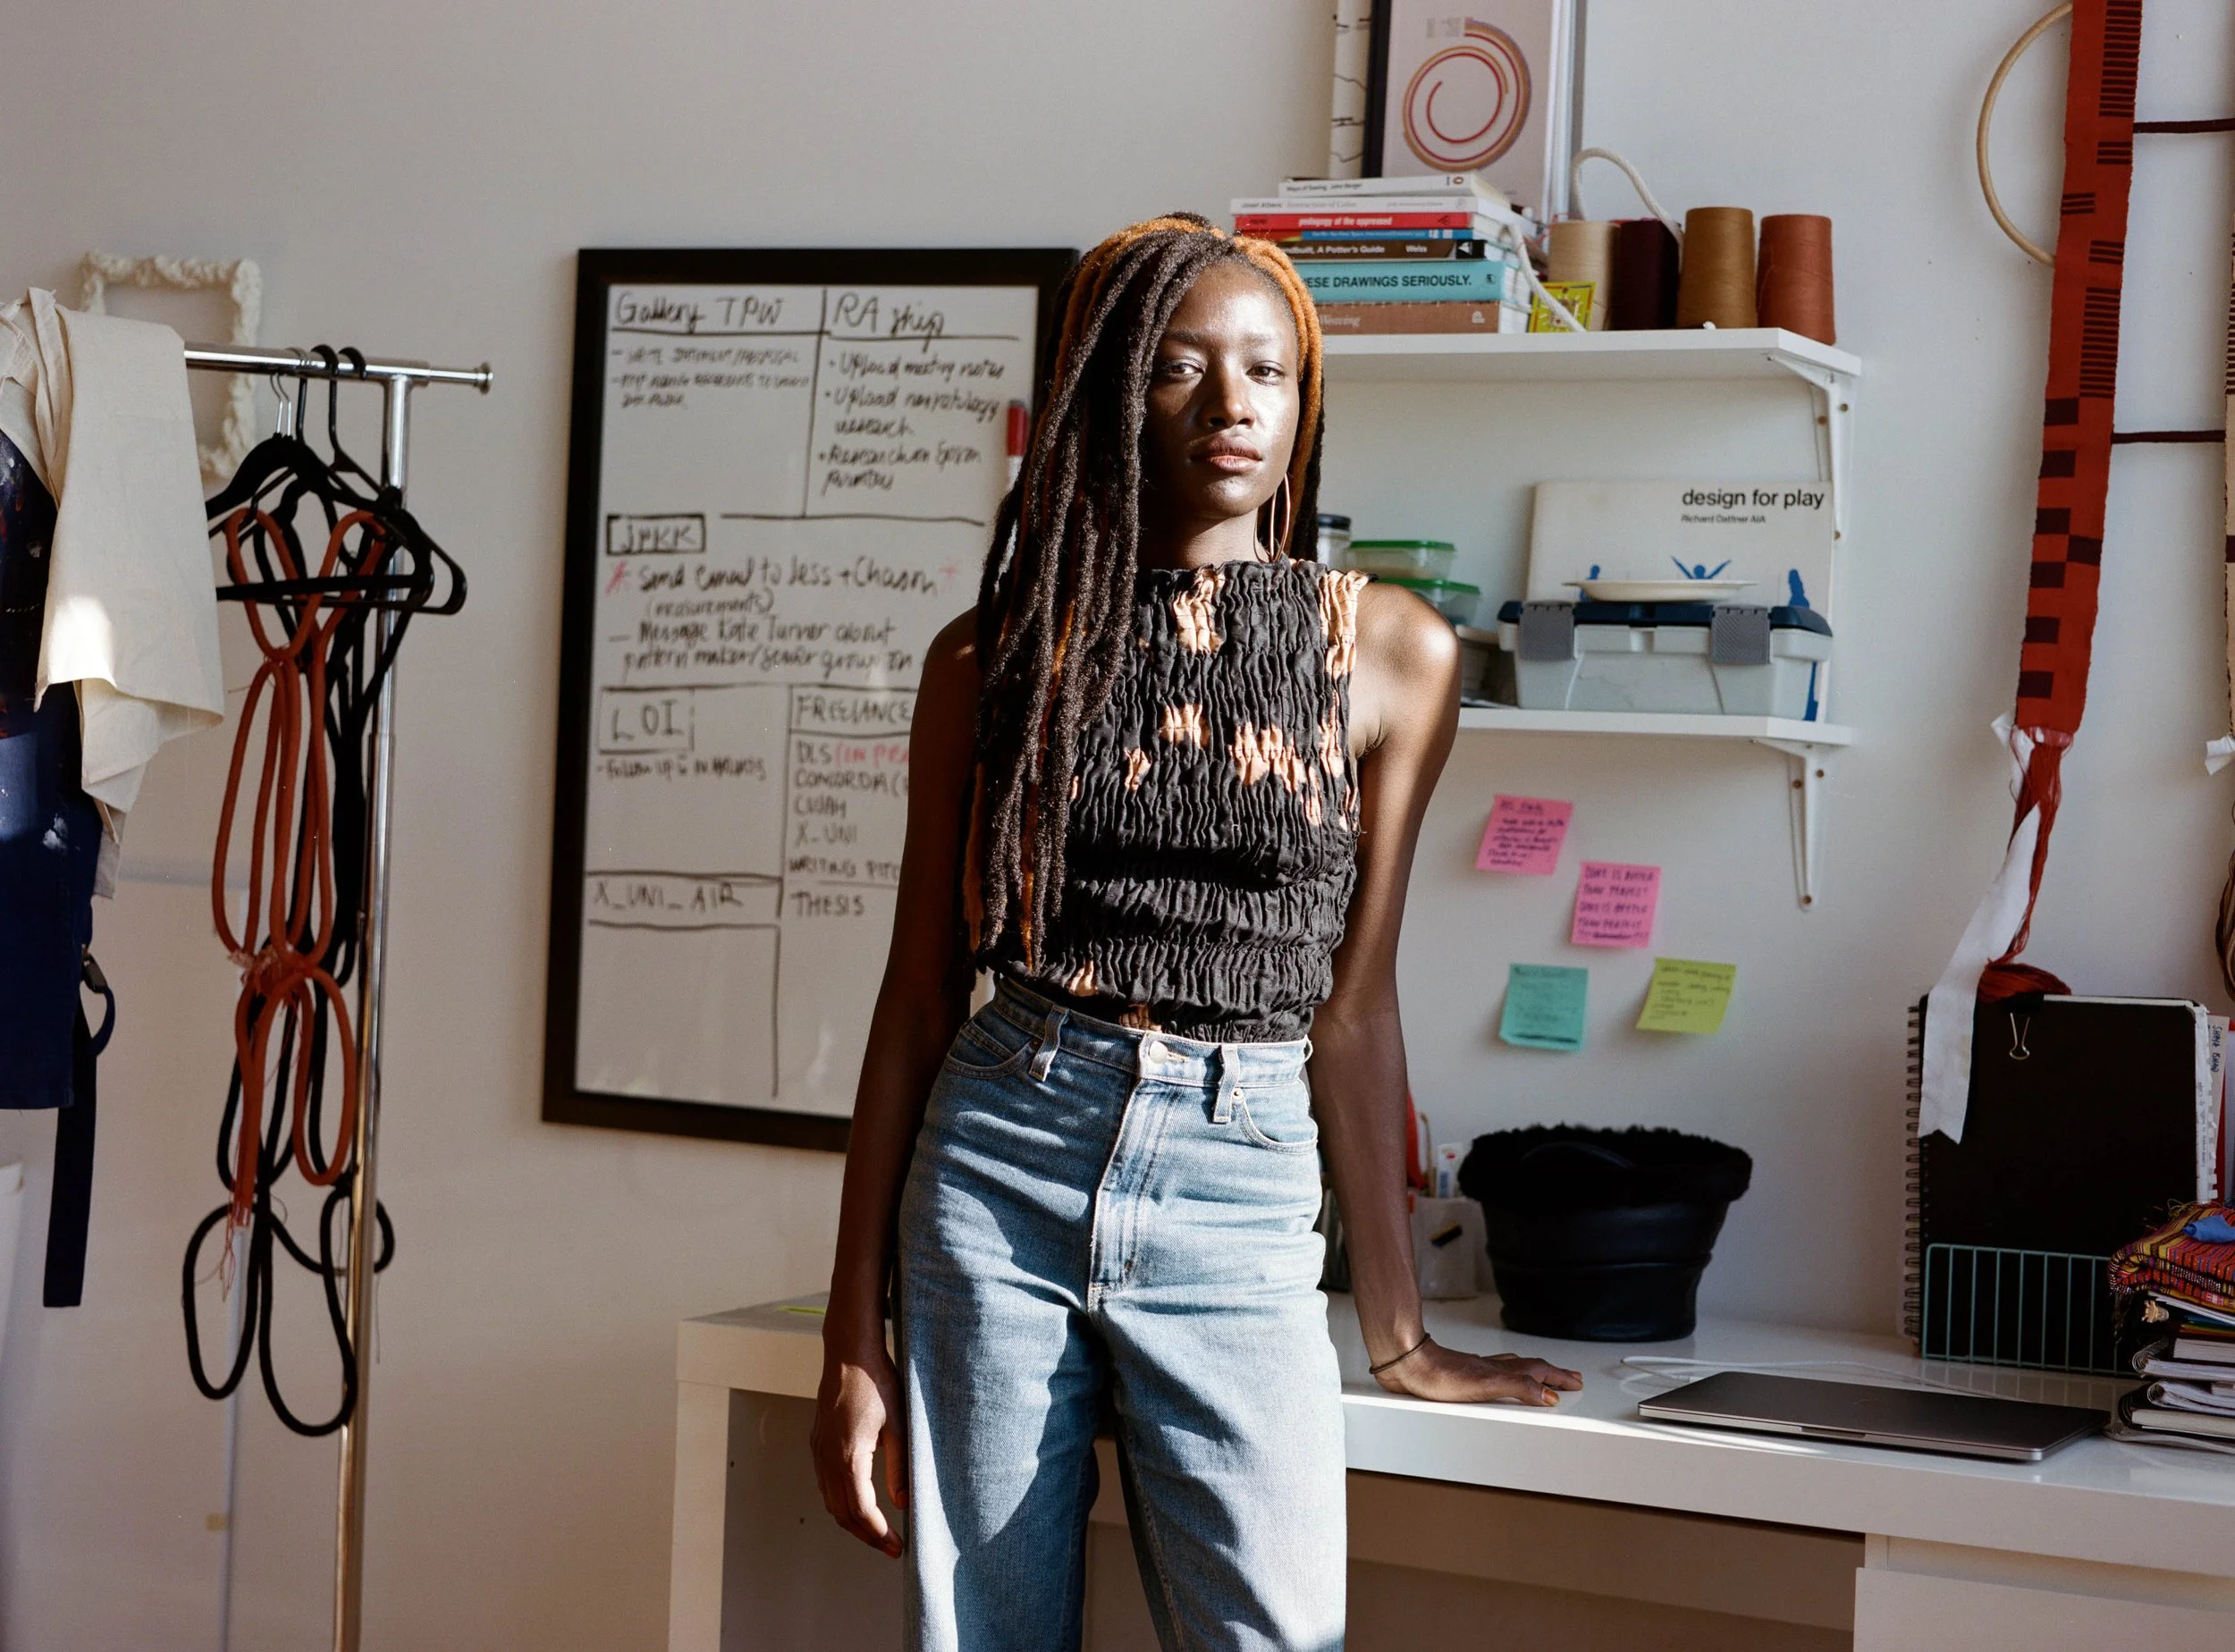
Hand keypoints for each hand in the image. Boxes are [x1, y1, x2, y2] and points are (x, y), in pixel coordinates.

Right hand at [810, 1343, 907, 1556]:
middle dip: (866, 1535)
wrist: (849, 1353)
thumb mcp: (898, 1425)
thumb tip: (905, 1503)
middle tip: (890, 1547)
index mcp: (849, 1456)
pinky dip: (841, 1502)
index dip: (879, 1533)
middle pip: (842, 1513)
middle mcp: (827, 1457)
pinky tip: (859, 1503)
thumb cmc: (878, 1383)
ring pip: (830, 1501)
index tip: (897, 1546)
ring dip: (852, 1522)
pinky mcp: (817, 1443)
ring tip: (877, 1531)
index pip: (861, 1510)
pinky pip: (825, 1484)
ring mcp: (818, 1451)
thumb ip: (900, 1467)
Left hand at [1371, 1336, 1582, 1405]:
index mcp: (1503, 1370)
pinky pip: (1492, 1374)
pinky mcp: (1461, 1376)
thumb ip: (1520, 1389)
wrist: (1408, 1364)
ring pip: (1512, 1369)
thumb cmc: (1441, 1375)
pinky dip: (1504, 1376)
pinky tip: (1494, 1380)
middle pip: (1530, 1368)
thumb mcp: (1487, 1386)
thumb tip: (1549, 1395)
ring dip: (1530, 1373)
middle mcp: (1493, 1367)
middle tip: (1568, 1378)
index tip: (1577, 1382)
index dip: (1559, 1378)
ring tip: (1540, 1377)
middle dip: (1551, 1374)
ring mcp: (1477, 1370)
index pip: (1540, 1372)